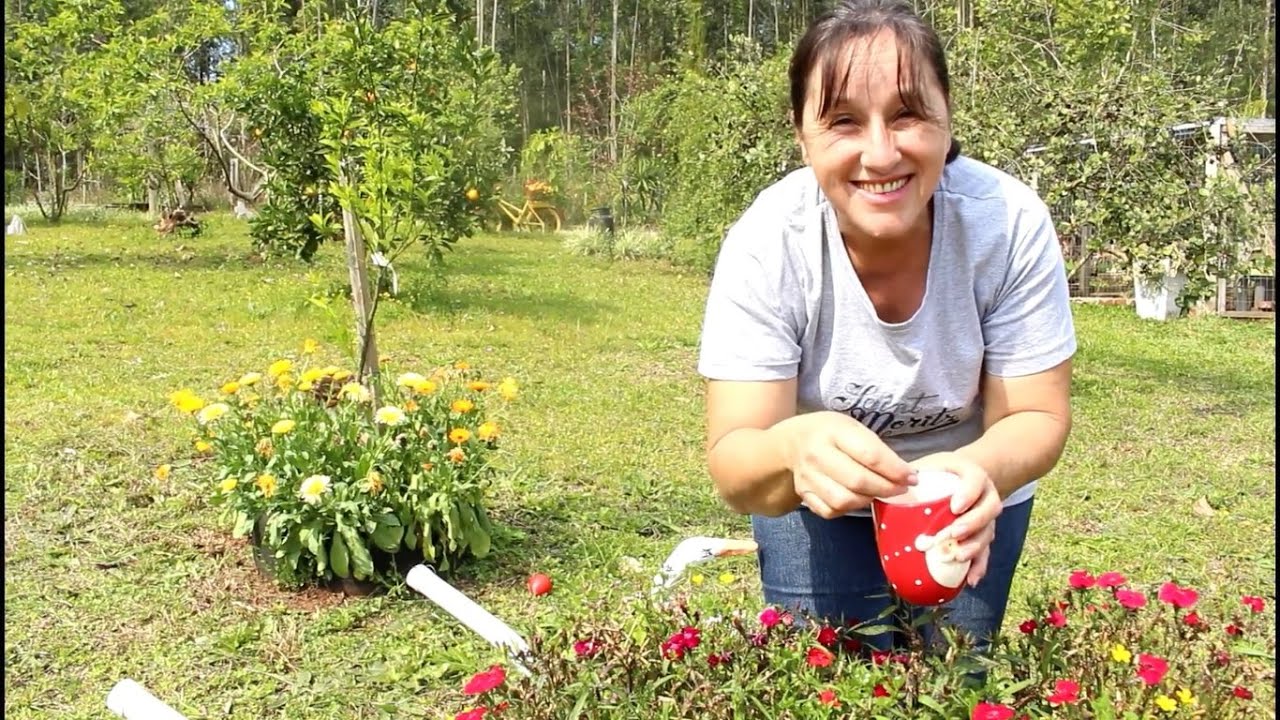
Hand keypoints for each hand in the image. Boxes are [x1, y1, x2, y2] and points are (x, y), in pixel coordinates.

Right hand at [782, 411, 917, 518]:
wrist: (793, 441)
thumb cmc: (833, 433)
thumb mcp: (854, 428)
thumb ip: (877, 450)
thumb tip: (906, 476)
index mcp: (833, 431)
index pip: (870, 455)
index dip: (895, 470)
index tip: (912, 477)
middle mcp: (816, 454)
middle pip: (858, 481)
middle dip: (886, 489)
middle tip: (900, 489)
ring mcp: (807, 476)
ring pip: (844, 500)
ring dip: (868, 500)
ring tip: (878, 493)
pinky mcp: (803, 494)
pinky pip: (831, 511)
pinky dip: (849, 509)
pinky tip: (857, 498)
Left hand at [910, 452, 1001, 586]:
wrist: (961, 477)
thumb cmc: (938, 472)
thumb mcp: (926, 466)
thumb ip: (909, 474)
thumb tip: (882, 489)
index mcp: (972, 474)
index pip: (975, 480)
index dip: (968, 494)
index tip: (954, 506)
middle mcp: (986, 495)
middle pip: (989, 509)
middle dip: (972, 523)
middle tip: (954, 533)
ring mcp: (987, 517)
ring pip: (988, 532)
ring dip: (974, 547)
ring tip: (957, 557)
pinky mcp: (985, 535)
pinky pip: (986, 552)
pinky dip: (978, 567)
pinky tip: (969, 580)